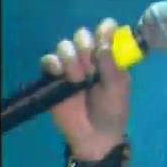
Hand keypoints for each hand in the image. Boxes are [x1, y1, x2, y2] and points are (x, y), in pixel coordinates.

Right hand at [40, 18, 130, 159]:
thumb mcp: (118, 88)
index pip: (106, 30)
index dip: (105, 30)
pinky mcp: (54, 78)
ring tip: (79, 79)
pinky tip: (61, 75)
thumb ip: (112, 65)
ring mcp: (71, 66)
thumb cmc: (112, 109)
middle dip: (86, 47)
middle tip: (92, 69)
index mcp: (110, 55)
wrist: (95, 136)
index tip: (105, 36)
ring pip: (65, 45)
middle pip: (83, 34)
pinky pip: (48, 60)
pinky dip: (53, 63)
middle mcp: (90, 57)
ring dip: (72, 59)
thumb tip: (103, 44)